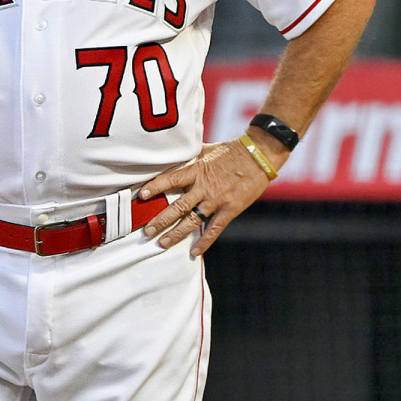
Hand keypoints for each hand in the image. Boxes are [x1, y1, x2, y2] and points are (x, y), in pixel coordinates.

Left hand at [138, 138, 271, 256]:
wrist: (258, 156)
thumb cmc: (230, 150)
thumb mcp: (205, 149)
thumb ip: (188, 156)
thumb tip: (171, 153)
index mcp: (197, 170)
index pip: (171, 179)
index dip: (156, 187)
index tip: (141, 195)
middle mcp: (204, 187)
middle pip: (178, 206)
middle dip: (161, 220)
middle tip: (146, 231)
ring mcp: (217, 200)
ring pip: (193, 220)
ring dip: (176, 233)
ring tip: (162, 243)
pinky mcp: (231, 210)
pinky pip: (215, 229)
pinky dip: (204, 241)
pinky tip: (194, 252)